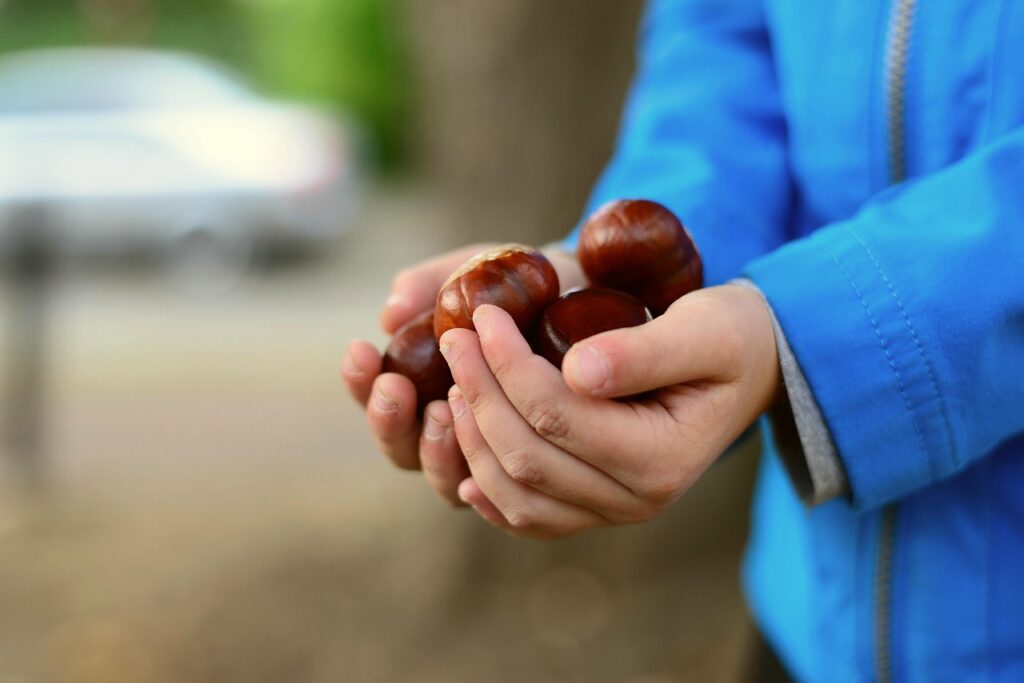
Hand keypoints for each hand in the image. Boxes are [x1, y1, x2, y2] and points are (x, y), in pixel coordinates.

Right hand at [342, 243, 585, 506]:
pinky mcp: (538, 477)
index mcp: (426, 387)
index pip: (378, 399)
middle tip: (395, 388)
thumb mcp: (480, 273)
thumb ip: (434, 285)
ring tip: (445, 409)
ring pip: (446, 480)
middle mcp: (454, 431)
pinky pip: (504, 500)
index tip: (362, 350)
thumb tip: (391, 312)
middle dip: (389, 421)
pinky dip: (487, 481)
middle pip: (402, 449)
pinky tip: (487, 455)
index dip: (359, 383)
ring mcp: (494, 458)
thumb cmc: (527, 291)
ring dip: (434, 450)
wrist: (596, 302)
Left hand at [439, 284, 779, 537]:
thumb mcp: (704, 330)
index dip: (507, 365)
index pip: (557, 414)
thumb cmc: (728, 339)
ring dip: (474, 439)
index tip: (483, 316)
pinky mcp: (594, 508)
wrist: (747, 368)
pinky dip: (490, 494)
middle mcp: (635, 499)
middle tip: (455, 339)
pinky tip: (462, 465)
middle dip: (481, 393)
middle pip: (528, 456)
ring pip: (517, 494)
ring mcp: (612, 511)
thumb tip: (577, 370)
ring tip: (454, 383)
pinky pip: (530, 517)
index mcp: (660, 458)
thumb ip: (646, 351)